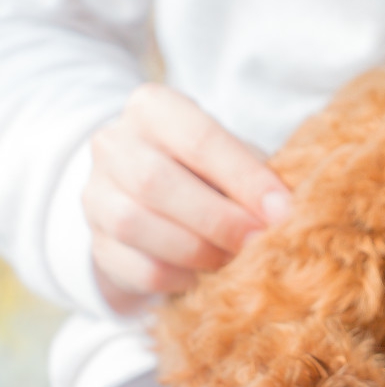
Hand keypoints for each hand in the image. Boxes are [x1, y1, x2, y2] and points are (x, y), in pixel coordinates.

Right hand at [85, 83, 291, 312]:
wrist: (154, 195)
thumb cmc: (210, 167)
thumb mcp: (233, 155)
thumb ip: (255, 173)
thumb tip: (287, 210)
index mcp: (153, 108)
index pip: (198, 139)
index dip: (243, 177)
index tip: (282, 209)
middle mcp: (114, 144)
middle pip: (155, 182)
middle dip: (218, 218)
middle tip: (261, 240)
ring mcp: (96, 195)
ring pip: (135, 225)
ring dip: (197, 249)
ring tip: (237, 260)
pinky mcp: (97, 244)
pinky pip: (135, 267)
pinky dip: (179, 277)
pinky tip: (208, 276)